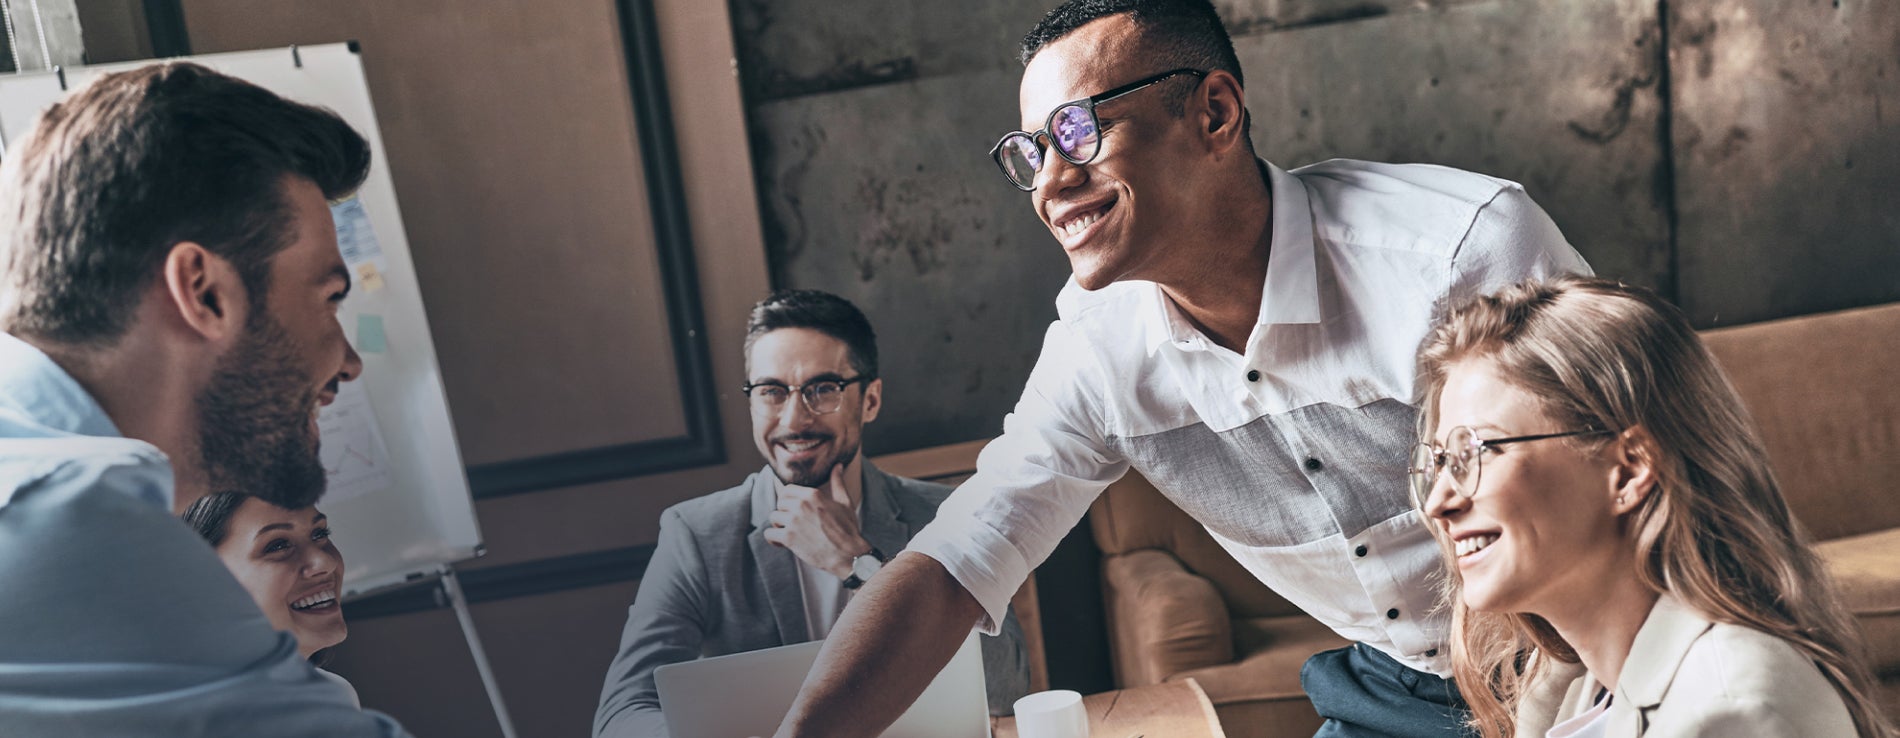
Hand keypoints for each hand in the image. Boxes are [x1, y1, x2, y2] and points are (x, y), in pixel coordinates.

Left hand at [763, 463, 869, 579]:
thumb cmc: (847, 529)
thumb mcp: (844, 502)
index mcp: (812, 494)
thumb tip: (838, 465)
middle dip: (784, 513)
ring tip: (790, 533)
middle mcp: (801, 505)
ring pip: (773, 518)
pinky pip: (769, 534)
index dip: (788, 500)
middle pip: (779, 503)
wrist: (848, 555)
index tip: (793, 509)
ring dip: (779, 526)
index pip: (787, 490)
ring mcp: (793, 521)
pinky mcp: (789, 538)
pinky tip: (783, 543)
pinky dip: (773, 539)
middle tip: (794, 523)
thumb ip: (837, 482)